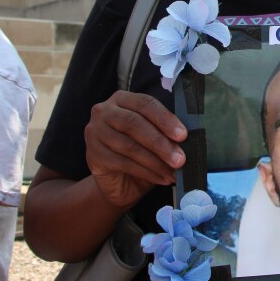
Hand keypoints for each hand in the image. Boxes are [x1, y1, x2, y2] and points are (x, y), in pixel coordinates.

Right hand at [84, 91, 187, 207]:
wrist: (119, 181)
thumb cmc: (141, 152)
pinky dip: (146, 172)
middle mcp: (104, 111)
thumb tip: (187, 139)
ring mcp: (94, 132)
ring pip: (129, 146)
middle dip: (160, 143)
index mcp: (122, 99)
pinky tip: (162, 178)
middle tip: (180, 159)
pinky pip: (123, 163)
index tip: (183, 135)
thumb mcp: (154, 137)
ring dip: (156, 162)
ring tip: (174, 172)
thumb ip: (165, 132)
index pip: (145, 103)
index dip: (165, 119)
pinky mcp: (92, 155)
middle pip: (134, 124)